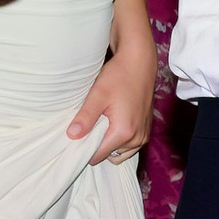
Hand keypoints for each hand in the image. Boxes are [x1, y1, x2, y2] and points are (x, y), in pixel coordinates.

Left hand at [67, 46, 150, 162]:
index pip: (98, 156)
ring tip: (101, 124)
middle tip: (89, 127)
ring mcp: (143, 135)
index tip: (77, 137)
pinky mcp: (146, 129)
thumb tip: (72, 136)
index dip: (85, 149)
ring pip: (120, 153)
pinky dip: (119, 139)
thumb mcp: (98, 95)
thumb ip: (85, 117)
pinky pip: (130, 145)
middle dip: (97, 146)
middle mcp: (137, 138)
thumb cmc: (119, 75)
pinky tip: (112, 122)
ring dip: (109, 144)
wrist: (139, 62)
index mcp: (124, 132)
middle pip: (109, 156)